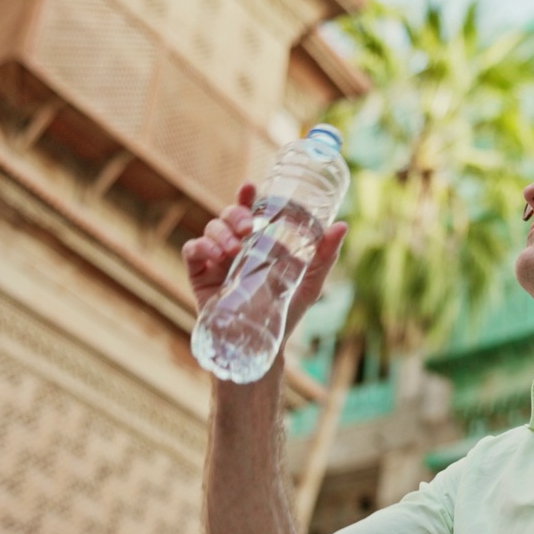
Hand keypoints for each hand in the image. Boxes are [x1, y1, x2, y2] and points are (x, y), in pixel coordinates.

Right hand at [181, 182, 347, 331]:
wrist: (262, 347)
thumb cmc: (286, 313)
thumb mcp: (310, 283)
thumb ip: (325, 256)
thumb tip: (342, 225)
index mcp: (258, 243)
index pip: (250, 211)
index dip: (247, 196)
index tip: (251, 187)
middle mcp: (236, 247)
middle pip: (228, 216)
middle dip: (236, 214)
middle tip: (249, 227)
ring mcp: (216, 260)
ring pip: (210, 229)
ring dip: (221, 232)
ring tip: (234, 249)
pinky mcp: (199, 276)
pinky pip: (192, 251)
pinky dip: (201, 247)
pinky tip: (215, 256)